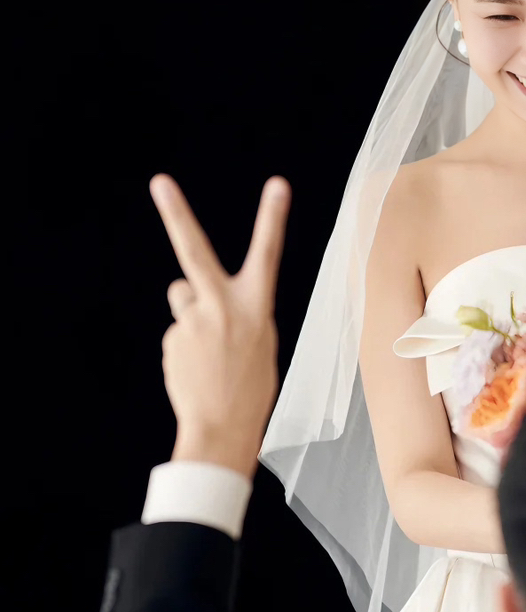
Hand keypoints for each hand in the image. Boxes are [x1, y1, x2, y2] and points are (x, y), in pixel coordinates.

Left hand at [150, 174, 291, 477]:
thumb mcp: (261, 343)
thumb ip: (236, 312)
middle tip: (160, 182)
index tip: (278, 184)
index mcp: (257, 307)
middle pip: (194, 249)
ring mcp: (192, 321)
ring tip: (208, 350)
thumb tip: (196, 296)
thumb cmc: (251, 388)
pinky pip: (179, 330)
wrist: (222, 430)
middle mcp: (223, 307)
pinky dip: (186, 345)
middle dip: (177, 212)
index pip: (268, 254)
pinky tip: (198, 368)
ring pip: (184, 298)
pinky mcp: (172, 339)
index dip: (273, 217)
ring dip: (192, 313)